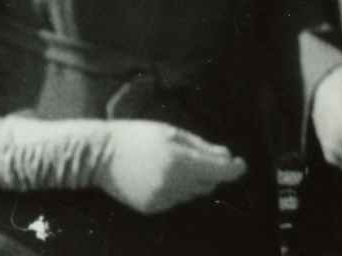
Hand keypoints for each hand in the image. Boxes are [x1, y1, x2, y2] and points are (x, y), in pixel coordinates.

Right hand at [95, 120, 245, 214]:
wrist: (100, 155)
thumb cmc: (136, 136)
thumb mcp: (171, 132)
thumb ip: (201, 146)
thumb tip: (227, 156)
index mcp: (179, 161)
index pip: (219, 171)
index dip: (234, 168)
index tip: (241, 164)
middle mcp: (173, 184)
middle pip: (208, 183)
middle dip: (212, 171)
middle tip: (206, 156)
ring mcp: (162, 199)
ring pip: (193, 192)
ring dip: (194, 179)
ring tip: (175, 161)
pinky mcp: (152, 208)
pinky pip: (176, 199)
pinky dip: (177, 188)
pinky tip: (161, 173)